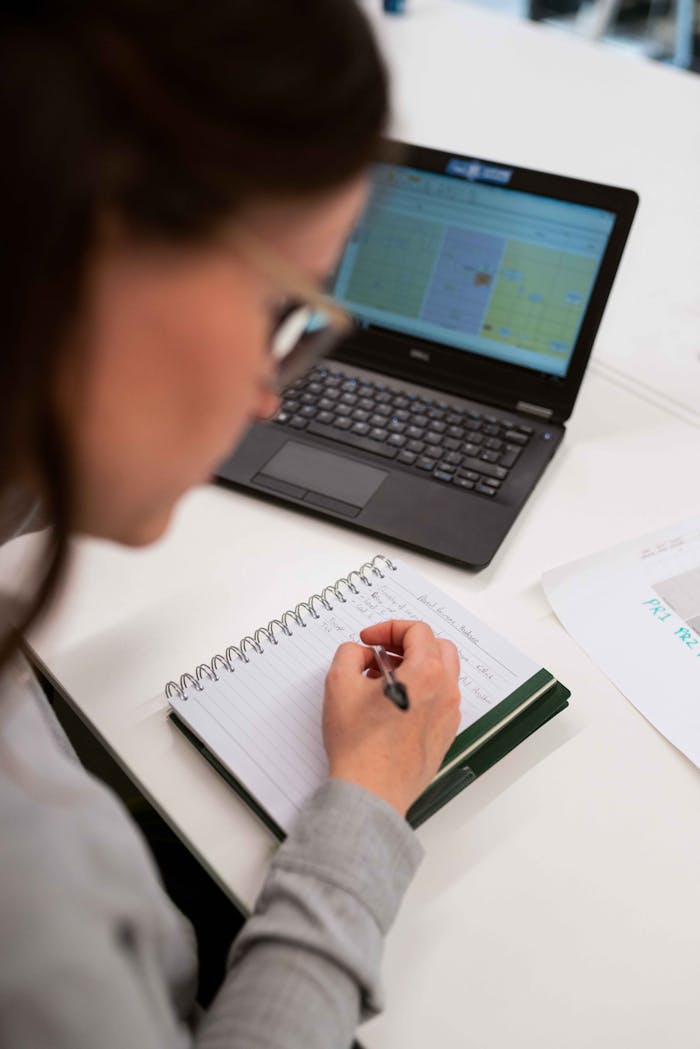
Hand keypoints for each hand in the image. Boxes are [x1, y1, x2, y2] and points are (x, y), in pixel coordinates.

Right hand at [323, 620, 460, 815]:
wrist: (371, 791)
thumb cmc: (359, 744)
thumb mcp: (339, 683)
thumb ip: (350, 653)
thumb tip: (362, 653)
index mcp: (427, 673)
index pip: (417, 630)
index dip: (388, 628)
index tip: (369, 640)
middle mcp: (446, 691)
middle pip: (437, 647)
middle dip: (407, 643)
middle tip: (380, 652)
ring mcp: (449, 715)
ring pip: (441, 673)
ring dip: (414, 665)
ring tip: (382, 680)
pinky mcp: (445, 734)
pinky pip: (439, 699)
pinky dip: (420, 689)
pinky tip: (392, 703)